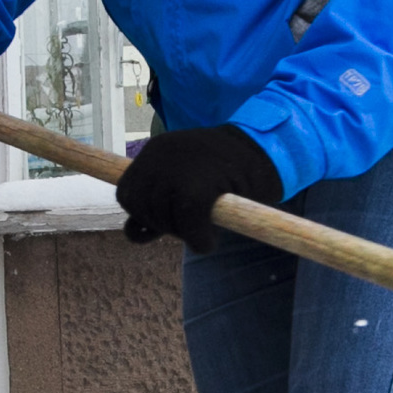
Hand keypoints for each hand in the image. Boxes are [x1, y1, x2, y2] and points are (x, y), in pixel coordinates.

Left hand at [114, 125, 282, 252]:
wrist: (266, 150)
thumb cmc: (226, 170)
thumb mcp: (182, 178)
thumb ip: (157, 201)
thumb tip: (134, 233)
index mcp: (154, 150)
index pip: (126, 192)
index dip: (142, 214)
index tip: (164, 220)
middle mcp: (160, 155)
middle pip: (140, 208)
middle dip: (161, 224)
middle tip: (189, 224)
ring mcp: (178, 170)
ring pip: (163, 218)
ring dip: (181, 233)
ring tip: (203, 229)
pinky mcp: (198, 187)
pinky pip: (189, 226)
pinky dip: (198, 240)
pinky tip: (209, 242)